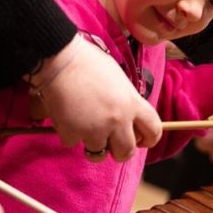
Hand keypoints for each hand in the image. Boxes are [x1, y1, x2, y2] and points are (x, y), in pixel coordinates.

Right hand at [30, 35, 161, 161]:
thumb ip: (126, 101)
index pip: (154, 130)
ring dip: (91, 143)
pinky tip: (65, 114)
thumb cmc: (88, 62)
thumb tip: (128, 118)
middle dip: (119, 151)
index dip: (149, 139)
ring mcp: (95, 129)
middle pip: (126, 152)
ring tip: (83, 125)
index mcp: (132, 103)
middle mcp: (118, 120)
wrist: (59, 59)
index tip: (140, 140)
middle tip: (109, 143)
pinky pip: (73, 143)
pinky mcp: (73, 133)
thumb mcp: (118, 79)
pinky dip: (69, 133)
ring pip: (98, 153)